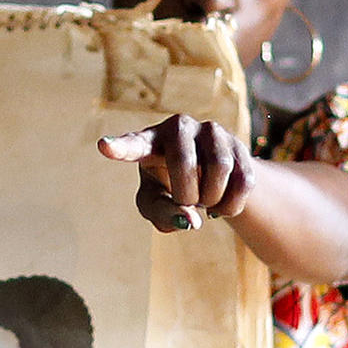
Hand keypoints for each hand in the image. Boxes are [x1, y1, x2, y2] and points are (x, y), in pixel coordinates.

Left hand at [97, 116, 253, 233]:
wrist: (210, 179)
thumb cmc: (170, 189)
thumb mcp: (157, 206)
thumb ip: (164, 215)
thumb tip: (191, 220)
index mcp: (149, 141)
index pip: (133, 144)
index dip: (120, 147)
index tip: (104, 147)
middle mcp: (179, 127)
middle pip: (185, 164)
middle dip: (188, 194)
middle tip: (187, 202)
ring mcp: (211, 131)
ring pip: (220, 169)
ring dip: (212, 199)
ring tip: (204, 200)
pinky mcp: (239, 144)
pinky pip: (243, 181)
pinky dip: (231, 205)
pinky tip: (222, 204)